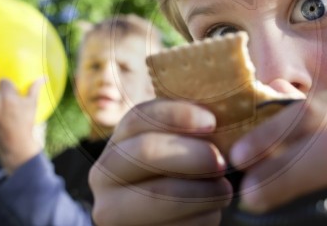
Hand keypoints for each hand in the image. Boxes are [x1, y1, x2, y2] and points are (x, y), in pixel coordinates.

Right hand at [89, 99, 232, 225]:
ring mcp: (110, 211)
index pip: (139, 117)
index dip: (177, 115)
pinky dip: (201, 219)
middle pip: (145, 150)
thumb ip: (187, 132)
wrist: (169, 225)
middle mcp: (102, 174)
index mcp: (117, 143)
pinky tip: (212, 213)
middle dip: (191, 155)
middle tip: (222, 163)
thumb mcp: (177, 152)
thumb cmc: (181, 181)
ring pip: (158, 194)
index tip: (211, 122)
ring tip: (224, 190)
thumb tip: (217, 112)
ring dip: (202, 191)